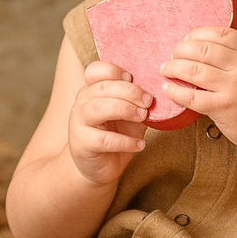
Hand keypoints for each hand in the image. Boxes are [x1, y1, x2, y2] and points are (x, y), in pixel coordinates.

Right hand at [68, 58, 151, 187]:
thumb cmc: (116, 135)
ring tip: (143, 117)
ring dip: (125, 109)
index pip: (95, 71)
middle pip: (102, 88)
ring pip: (99, 108)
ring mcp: (79, 122)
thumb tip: (157, 90)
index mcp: (92, 90)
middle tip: (148, 100)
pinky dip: (126, 141)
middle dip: (129, 91)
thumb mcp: (129, 114)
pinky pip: (105, 139)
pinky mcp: (82, 144)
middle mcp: (82, 102)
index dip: (113, 71)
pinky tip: (139, 144)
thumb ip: (137, 101)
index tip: (132, 77)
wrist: (100, 166)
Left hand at [160, 27, 236, 148]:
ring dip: (174, 67)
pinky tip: (167, 88)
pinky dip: (175, 91)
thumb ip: (236, 56)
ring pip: (195, 71)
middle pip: (204, 50)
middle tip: (172, 54)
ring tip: (165, 68)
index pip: (220, 34)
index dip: (198, 33)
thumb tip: (200, 47)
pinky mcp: (224, 108)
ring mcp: (234, 88)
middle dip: (181, 50)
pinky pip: (193, 97)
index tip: (186, 39)